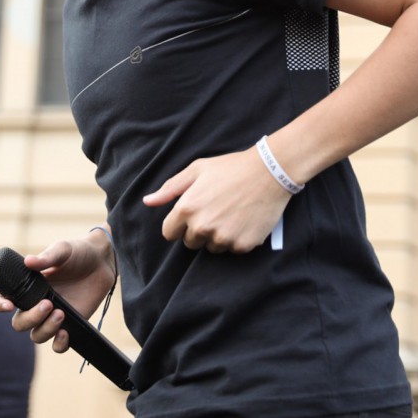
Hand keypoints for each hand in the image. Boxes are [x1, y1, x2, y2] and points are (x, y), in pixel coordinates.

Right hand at [0, 235, 114, 353]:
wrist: (102, 262)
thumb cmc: (78, 252)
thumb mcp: (62, 250)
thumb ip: (47, 257)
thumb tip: (28, 261)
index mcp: (27, 284)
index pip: (2, 297)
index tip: (8, 305)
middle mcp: (35, 302)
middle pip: (19, 322)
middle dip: (30, 318)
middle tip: (47, 304)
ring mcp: (51, 316)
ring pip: (36, 335)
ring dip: (45, 329)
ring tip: (61, 313)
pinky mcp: (69, 325)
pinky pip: (57, 345)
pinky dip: (59, 344)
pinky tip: (66, 332)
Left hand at [143, 146, 292, 253]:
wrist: (269, 172)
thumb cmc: (231, 167)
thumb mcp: (197, 170)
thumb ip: (170, 188)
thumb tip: (148, 201)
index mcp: (187, 209)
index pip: (169, 233)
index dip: (179, 225)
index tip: (192, 215)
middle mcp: (202, 227)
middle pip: (190, 243)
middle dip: (198, 230)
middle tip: (216, 210)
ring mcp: (223, 238)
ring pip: (211, 248)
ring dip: (217, 236)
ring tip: (231, 214)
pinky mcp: (242, 245)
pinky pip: (232, 249)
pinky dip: (237, 238)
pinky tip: (244, 220)